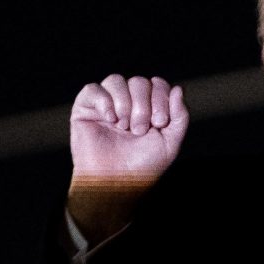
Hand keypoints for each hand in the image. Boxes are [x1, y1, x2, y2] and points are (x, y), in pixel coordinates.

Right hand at [67, 74, 188, 240]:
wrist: (116, 183)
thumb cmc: (143, 167)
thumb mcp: (170, 142)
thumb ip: (179, 116)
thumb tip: (179, 88)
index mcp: (148, 107)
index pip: (157, 84)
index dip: (161, 98)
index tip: (159, 123)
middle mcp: (127, 102)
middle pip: (138, 82)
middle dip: (142, 105)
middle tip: (139, 130)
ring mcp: (106, 104)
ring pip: (116, 80)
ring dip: (125, 103)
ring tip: (124, 127)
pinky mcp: (84, 109)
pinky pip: (92, 89)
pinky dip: (104, 102)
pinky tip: (110, 119)